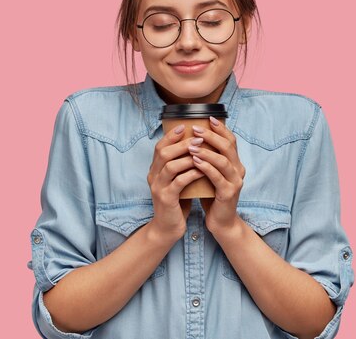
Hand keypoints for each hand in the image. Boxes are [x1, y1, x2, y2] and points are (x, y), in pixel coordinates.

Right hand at [147, 124, 205, 240]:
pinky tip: (201, 170)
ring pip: (170, 166)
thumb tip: (194, 147)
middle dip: (182, 144)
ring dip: (187, 157)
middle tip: (198, 138)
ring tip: (202, 152)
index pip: (159, 147)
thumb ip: (180, 166)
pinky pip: (179, 182)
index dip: (171, 136)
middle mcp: (153, 177)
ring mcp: (158, 188)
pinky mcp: (166, 199)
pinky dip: (191, 174)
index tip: (184, 126)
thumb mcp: (176, 181)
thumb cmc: (176, 202)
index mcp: (155, 171)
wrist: (168, 228)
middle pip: (163, 153)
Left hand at [189, 117, 245, 234]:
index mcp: (235, 163)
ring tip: (192, 145)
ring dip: (206, 151)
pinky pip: (217, 177)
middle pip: (228, 147)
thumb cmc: (212, 195)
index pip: (231, 141)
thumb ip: (208, 159)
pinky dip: (205, 167)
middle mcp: (238, 170)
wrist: (220, 221)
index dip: (221, 129)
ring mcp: (235, 182)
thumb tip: (194, 138)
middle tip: (196, 129)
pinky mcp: (228, 193)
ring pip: (222, 161)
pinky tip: (195, 161)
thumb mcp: (211, 173)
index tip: (208, 118)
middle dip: (211, 136)